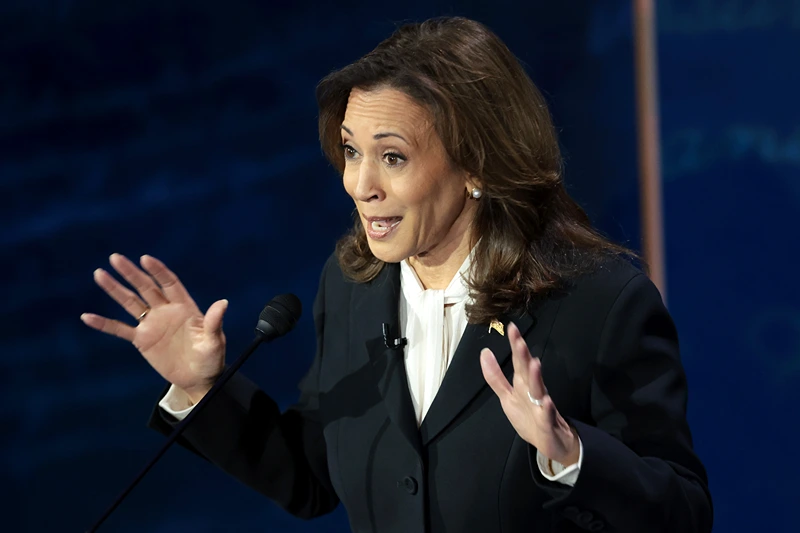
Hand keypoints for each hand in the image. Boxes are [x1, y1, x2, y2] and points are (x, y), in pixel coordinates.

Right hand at [81, 253, 227, 403]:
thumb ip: (214, 322)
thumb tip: (223, 302)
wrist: (199, 378)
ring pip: (131, 302)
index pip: (169, 283)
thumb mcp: (214, 341)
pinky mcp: (142, 340)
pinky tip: (88, 316)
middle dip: (131, 273)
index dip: (158, 271)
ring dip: (115, 289)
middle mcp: (166, 311)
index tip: (145, 259)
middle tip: (115, 258)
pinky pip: (120, 329)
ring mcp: (152, 324)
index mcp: (184, 306)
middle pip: (146, 287)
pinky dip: (104, 324)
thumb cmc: (211, 358)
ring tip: (99, 274)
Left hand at [480, 322, 578, 465]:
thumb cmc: (529, 417)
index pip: (518, 362)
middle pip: (527, 371)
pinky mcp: (547, 424)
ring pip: (538, 390)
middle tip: (519, 340)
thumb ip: (495, 376)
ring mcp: (541, 407)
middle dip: (523, 356)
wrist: (553, 443)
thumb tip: (485, 352)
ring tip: (534, 363)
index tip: (511, 327)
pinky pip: (547, 416)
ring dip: (536, 377)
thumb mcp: (507, 397)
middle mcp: (533, 391)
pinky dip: (547, 408)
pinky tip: (546, 401)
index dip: (514, 345)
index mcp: (523, 384)